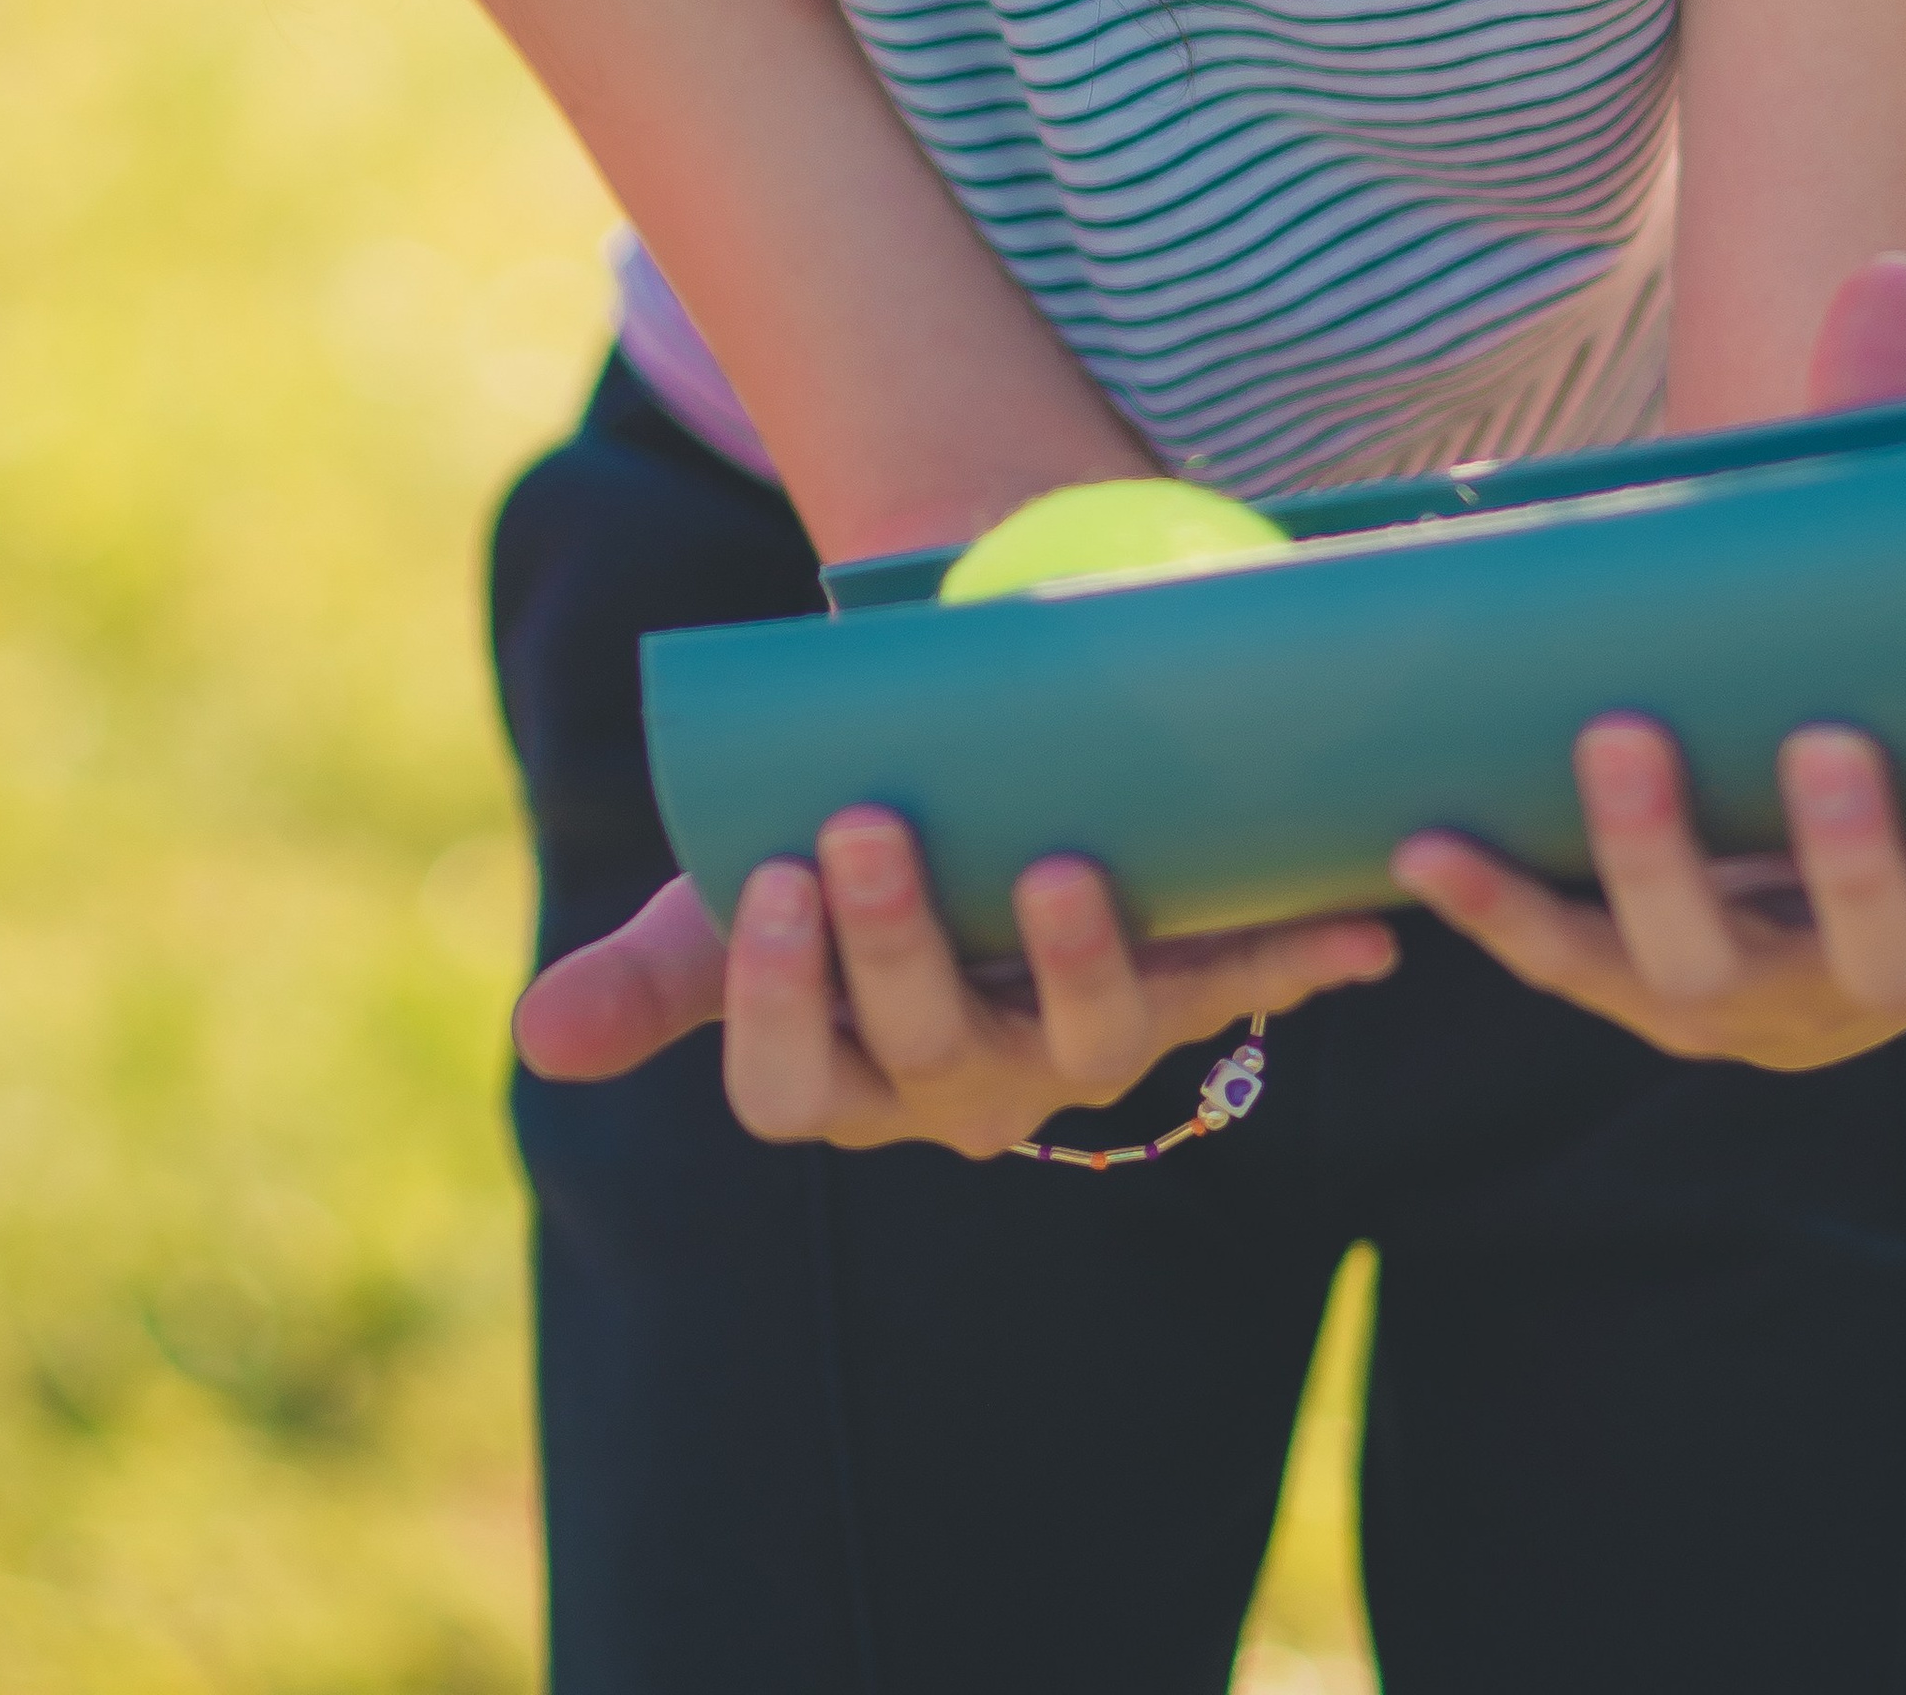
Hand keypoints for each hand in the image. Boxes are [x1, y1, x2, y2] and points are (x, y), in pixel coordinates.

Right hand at [515, 813, 1396, 1156]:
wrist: (965, 817)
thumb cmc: (829, 876)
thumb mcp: (728, 911)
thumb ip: (650, 974)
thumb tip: (541, 1040)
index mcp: (844, 1076)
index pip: (792, 1083)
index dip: (779, 1000)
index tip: (771, 883)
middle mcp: (967, 1087)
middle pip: (928, 1050)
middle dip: (898, 944)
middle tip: (869, 824)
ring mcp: (1079, 1040)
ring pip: (1085, 1035)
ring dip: (1083, 959)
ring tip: (1065, 864)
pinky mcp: (1180, 986)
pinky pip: (1241, 983)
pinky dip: (1303, 957)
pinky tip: (1363, 933)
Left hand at [1387, 253, 1905, 1071]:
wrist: (1740, 778)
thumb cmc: (1843, 661)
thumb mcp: (1872, 575)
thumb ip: (1879, 436)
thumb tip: (1888, 271)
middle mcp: (1886, 958)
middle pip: (1885, 946)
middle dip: (1852, 856)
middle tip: (1823, 746)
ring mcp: (1755, 990)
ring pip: (1711, 968)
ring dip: (1659, 863)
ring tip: (1621, 735)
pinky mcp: (1633, 987)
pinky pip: (1563, 962)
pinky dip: (1499, 910)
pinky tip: (1430, 846)